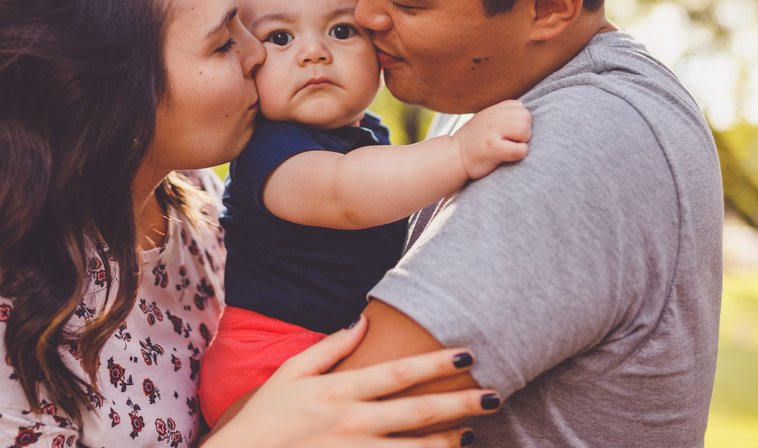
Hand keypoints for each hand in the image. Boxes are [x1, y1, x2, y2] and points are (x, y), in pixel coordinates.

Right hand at [203, 317, 498, 447]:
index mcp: (339, 392)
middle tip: (495, 396)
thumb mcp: (289, 374)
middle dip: (460, 404)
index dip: (435, 363)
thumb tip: (360, 321)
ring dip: (449, 442)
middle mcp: (352, 423)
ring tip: (476, 434)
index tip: (466, 353)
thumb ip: (328, 348)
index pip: (398, 374)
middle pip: (418, 412)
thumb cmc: (262, 420)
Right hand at [452, 100, 530, 178]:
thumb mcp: (485, 120)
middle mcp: (493, 118)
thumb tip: (523, 115)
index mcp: (493, 110)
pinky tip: (509, 156)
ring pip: (524, 130)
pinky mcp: (493, 148)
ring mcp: (492, 132)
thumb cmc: (473, 142)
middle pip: (526, 117)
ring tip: (510, 147)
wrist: (454, 157)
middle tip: (512, 141)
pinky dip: (519, 154)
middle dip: (524, 131)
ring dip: (523, 141)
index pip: (520, 106)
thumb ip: (501, 114)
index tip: (511, 131)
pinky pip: (520, 149)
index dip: (520, 120)